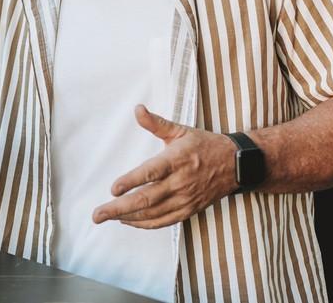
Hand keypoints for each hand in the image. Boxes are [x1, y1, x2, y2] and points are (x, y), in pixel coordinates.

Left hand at [91, 105, 238, 229]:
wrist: (235, 165)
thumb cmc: (203, 145)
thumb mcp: (180, 130)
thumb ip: (156, 123)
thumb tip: (137, 109)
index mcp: (177, 159)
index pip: (151, 172)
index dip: (131, 181)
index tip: (113, 189)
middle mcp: (181, 182)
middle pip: (147, 198)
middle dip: (119, 208)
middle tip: (98, 214)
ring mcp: (185, 199)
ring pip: (153, 213)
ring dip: (128, 217)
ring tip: (107, 216)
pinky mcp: (188, 210)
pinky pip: (163, 221)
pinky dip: (144, 224)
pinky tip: (128, 221)